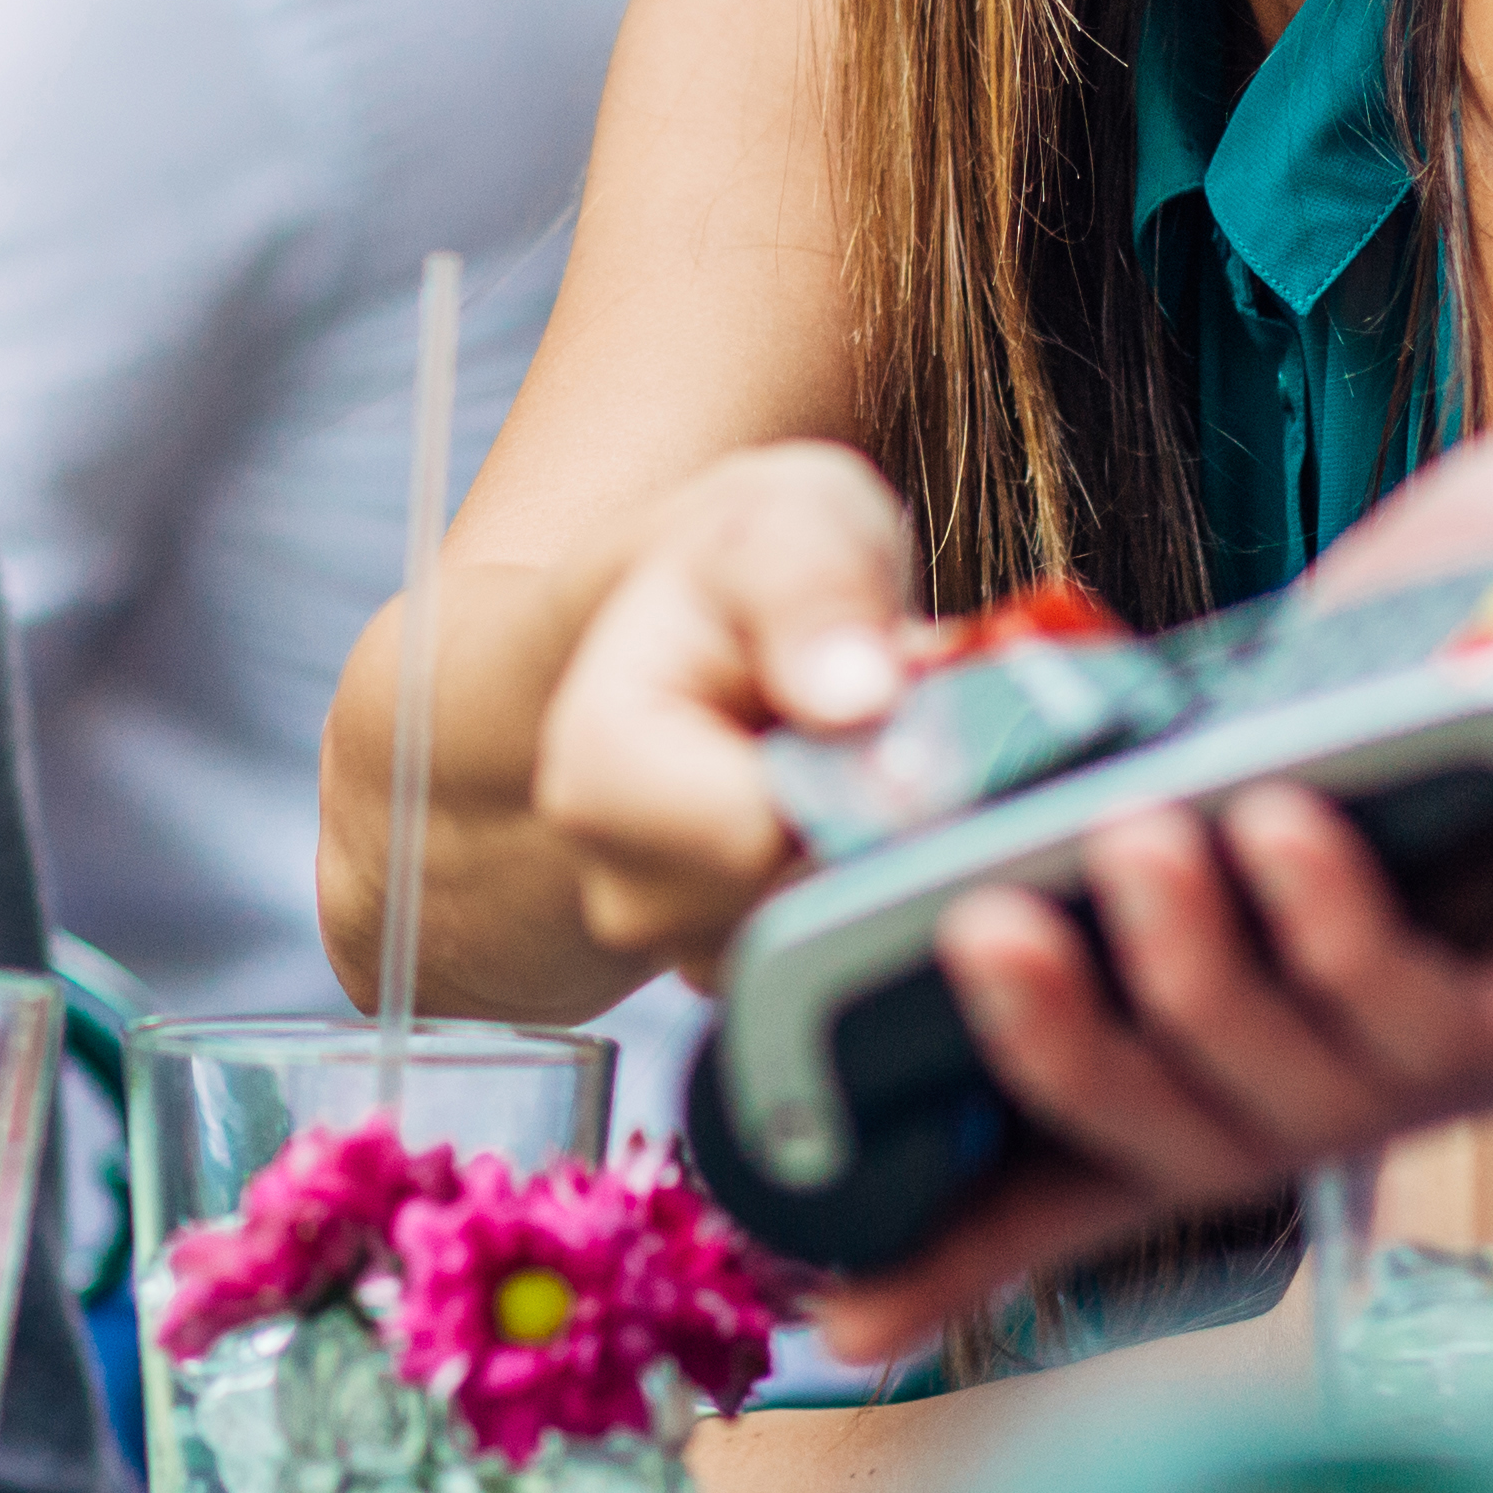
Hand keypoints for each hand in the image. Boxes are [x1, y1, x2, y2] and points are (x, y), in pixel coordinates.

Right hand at [527, 443, 920, 986]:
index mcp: (599, 775)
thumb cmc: (744, 564)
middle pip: (808, 905)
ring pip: (842, 940)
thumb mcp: (787, 517)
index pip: (756, 839)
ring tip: (871, 757)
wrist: (705, 623)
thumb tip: (860, 698)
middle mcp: (625, 890)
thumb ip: (816, 587)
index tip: (893, 698)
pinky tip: (861, 810)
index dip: (853, 779)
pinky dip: (880, 884)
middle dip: (881, 818)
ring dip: (888, 851)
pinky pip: (853, 959)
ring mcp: (685, 948)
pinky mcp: (752, 975)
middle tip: (893, 720)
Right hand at [804, 374, 1492, 1356]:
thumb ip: (1202, 752)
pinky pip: (1441, 1021)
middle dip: (1061, 1069)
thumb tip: (1029, 810)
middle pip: (1198, 1144)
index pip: (1147, 1144)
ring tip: (1128, 846)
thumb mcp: (1335, 664)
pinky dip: (1334, 932)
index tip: (845, 1298)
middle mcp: (1431, 1044)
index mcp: (1344, 980)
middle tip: (974, 940)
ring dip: (1188, 979)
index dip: (997, 1231)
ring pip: (1304, 1097)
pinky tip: (1283, 820)